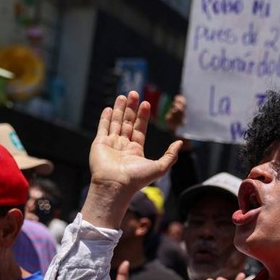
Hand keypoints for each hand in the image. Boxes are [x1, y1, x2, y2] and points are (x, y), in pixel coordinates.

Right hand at [83, 91, 182, 228]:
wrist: (115, 185)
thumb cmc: (136, 179)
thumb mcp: (159, 167)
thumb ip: (170, 155)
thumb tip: (180, 143)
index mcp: (135, 151)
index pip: (139, 129)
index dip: (143, 116)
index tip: (146, 103)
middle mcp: (123, 146)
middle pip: (127, 123)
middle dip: (131, 108)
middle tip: (134, 93)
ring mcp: (110, 144)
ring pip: (115, 122)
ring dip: (119, 109)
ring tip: (123, 95)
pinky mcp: (99, 144)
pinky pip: (102, 128)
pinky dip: (105, 118)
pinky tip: (109, 108)